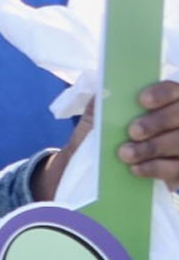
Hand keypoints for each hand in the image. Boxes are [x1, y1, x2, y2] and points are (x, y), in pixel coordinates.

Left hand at [31, 80, 178, 198]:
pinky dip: (156, 168)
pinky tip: (135, 169)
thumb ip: (105, 102)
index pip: (172, 90)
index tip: (142, 101)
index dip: (162, 93)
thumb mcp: (98, 115)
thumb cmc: (99, 132)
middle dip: (158, 122)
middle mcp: (178, 120)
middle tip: (133, 132)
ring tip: (126, 154)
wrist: (91, 163)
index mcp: (162, 100)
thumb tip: (107, 93)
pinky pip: (177, 168)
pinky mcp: (178, 169)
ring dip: (153, 147)